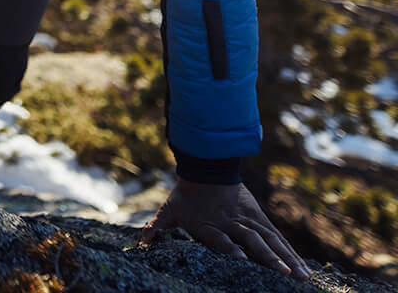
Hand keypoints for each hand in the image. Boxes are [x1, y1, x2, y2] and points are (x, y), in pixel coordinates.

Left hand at [139, 179, 309, 279]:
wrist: (205, 166)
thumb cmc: (186, 195)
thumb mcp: (170, 208)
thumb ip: (158, 225)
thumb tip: (141, 242)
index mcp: (209, 223)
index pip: (221, 239)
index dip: (231, 249)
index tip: (242, 261)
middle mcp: (231, 222)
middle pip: (252, 240)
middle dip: (269, 257)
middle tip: (286, 274)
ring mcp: (248, 219)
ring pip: (270, 239)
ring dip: (286, 258)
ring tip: (302, 277)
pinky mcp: (259, 217)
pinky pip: (277, 237)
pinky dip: (290, 252)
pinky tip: (303, 268)